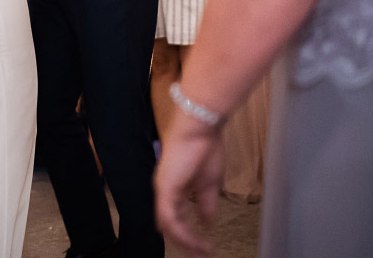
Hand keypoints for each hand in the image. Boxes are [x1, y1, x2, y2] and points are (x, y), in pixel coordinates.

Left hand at [155, 115, 224, 257]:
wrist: (201, 127)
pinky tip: (196, 240)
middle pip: (170, 226)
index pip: (177, 218)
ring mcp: (163, 189)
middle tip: (202, 255)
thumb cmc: (206, 147)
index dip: (190, 235)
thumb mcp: (210, 183)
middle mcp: (165, 190)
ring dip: (186, 241)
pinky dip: (182, 233)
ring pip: (168, 226)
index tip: (206, 246)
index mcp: (175, 188)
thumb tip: (207, 223)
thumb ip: (206, 203)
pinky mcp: (165, 188)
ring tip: (203, 251)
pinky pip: (170, 219)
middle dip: (186, 244)